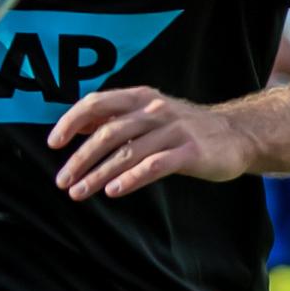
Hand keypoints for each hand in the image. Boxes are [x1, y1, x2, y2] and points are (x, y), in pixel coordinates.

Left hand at [47, 87, 252, 200]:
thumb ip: (115, 119)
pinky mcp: (189, 152)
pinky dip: (131, 178)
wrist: (236, 135)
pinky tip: (113, 191)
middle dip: (80, 158)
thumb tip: (76, 126)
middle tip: (62, 181)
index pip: (97, 103)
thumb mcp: (148, 114)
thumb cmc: (182, 128)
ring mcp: (172, 130)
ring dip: (98, 174)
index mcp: (139, 97)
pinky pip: (154, 165)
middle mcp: (153, 110)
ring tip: (78, 192)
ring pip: (127, 152)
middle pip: (107, 133)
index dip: (71, 122)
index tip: (53, 144)